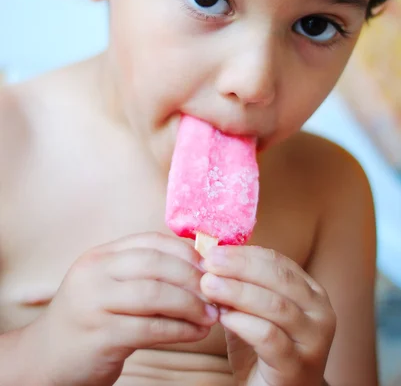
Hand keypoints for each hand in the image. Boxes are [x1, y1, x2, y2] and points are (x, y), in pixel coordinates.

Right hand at [20, 232, 216, 385]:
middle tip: (217, 291)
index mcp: (100, 256)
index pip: (149, 241)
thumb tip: (197, 266)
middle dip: (192, 277)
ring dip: (190, 304)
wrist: (45, 358)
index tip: (210, 266)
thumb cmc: (90, 319)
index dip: (185, 251)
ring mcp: (94, 304)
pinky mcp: (99, 336)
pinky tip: (196, 333)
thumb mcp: (109, 285)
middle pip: (154, 263)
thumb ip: (142, 272)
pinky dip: (179, 330)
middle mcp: (94, 273)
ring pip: (154, 294)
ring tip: (211, 315)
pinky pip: (149, 328)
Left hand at [200, 246, 335, 385]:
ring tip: (208, 285)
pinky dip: (243, 322)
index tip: (213, 249)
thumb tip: (210, 255)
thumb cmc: (263, 351)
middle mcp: (320, 311)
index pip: (277, 261)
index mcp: (310, 291)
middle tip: (209, 262)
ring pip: (274, 305)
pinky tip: (222, 317)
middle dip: (240, 266)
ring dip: (237, 291)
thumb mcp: (252, 311)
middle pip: (278, 278)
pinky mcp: (299, 365)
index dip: (243, 253)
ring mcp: (314, 339)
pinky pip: (269, 337)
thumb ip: (239, 286)